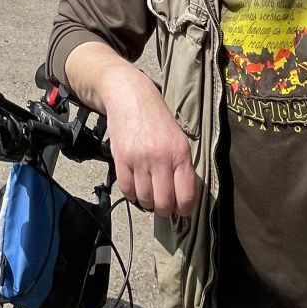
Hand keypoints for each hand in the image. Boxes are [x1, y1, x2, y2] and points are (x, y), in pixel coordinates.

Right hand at [99, 66, 196, 216]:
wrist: (129, 96)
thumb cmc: (156, 119)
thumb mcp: (177, 138)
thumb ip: (181, 166)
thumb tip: (182, 197)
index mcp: (180, 153)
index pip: (185, 195)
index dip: (184, 209)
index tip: (181, 211)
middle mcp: (161, 158)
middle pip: (163, 202)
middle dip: (164, 210)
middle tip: (163, 206)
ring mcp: (139, 159)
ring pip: (145, 199)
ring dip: (147, 203)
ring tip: (148, 195)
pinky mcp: (121, 159)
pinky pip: (127, 190)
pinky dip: (132, 194)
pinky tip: (136, 188)